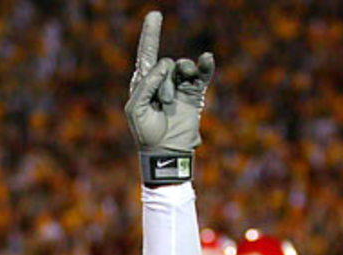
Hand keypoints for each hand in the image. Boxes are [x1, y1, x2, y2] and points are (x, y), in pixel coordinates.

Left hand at [124, 11, 214, 184]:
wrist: (165, 152)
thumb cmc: (146, 132)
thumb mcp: (136, 108)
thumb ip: (146, 83)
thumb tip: (166, 65)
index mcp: (143, 83)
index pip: (147, 54)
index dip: (150, 34)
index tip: (155, 15)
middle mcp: (162, 81)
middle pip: (165, 64)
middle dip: (163, 82)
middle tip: (162, 103)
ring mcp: (179, 86)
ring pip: (182, 67)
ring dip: (179, 81)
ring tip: (173, 100)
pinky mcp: (194, 93)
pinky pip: (201, 73)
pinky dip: (204, 65)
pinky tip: (206, 59)